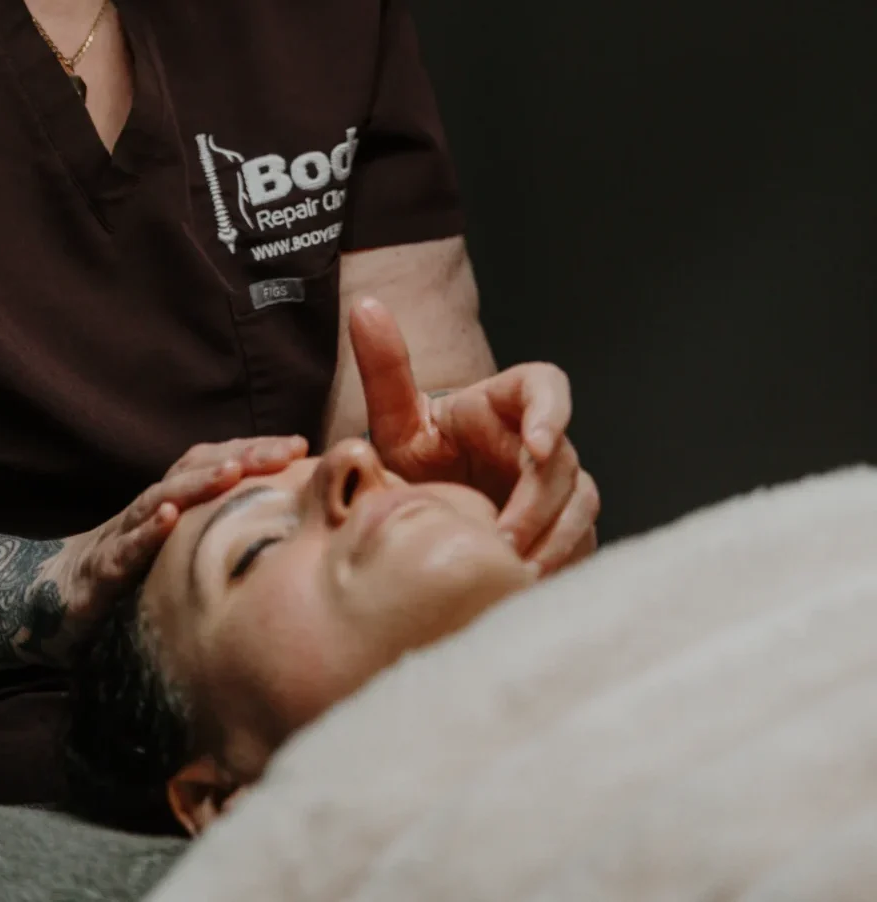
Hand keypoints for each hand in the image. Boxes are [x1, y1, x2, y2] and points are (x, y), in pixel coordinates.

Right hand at [58, 435, 308, 619]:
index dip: (253, 451)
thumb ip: (214, 534)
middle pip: (193, 471)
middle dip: (241, 457)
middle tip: (286, 450)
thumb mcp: (177, 552)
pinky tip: (166, 519)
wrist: (50, 600)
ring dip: (196, 484)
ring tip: (232, 472)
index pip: (213, 464)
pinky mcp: (98, 572)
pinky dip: (144, 532)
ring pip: (159, 499)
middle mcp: (146, 510)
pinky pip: (122, 549)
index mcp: (168, 504)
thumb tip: (281, 530)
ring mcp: (120, 537)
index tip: (300, 445)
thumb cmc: (125, 574)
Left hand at [351, 298, 598, 573]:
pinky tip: (521, 584)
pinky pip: (579, 541)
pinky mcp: (564, 526)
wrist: (426, 507)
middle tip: (501, 538)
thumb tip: (364, 306)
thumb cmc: (416, 456)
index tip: (536, 444)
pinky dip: (556, 562)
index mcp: (506, 402)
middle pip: (563, 460)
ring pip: (580, 503)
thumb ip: (384, 367)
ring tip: (510, 568)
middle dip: (537, 501)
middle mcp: (541, 439)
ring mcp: (558, 484)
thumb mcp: (393, 418)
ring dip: (552, 537)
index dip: (551, 411)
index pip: (547, 386)